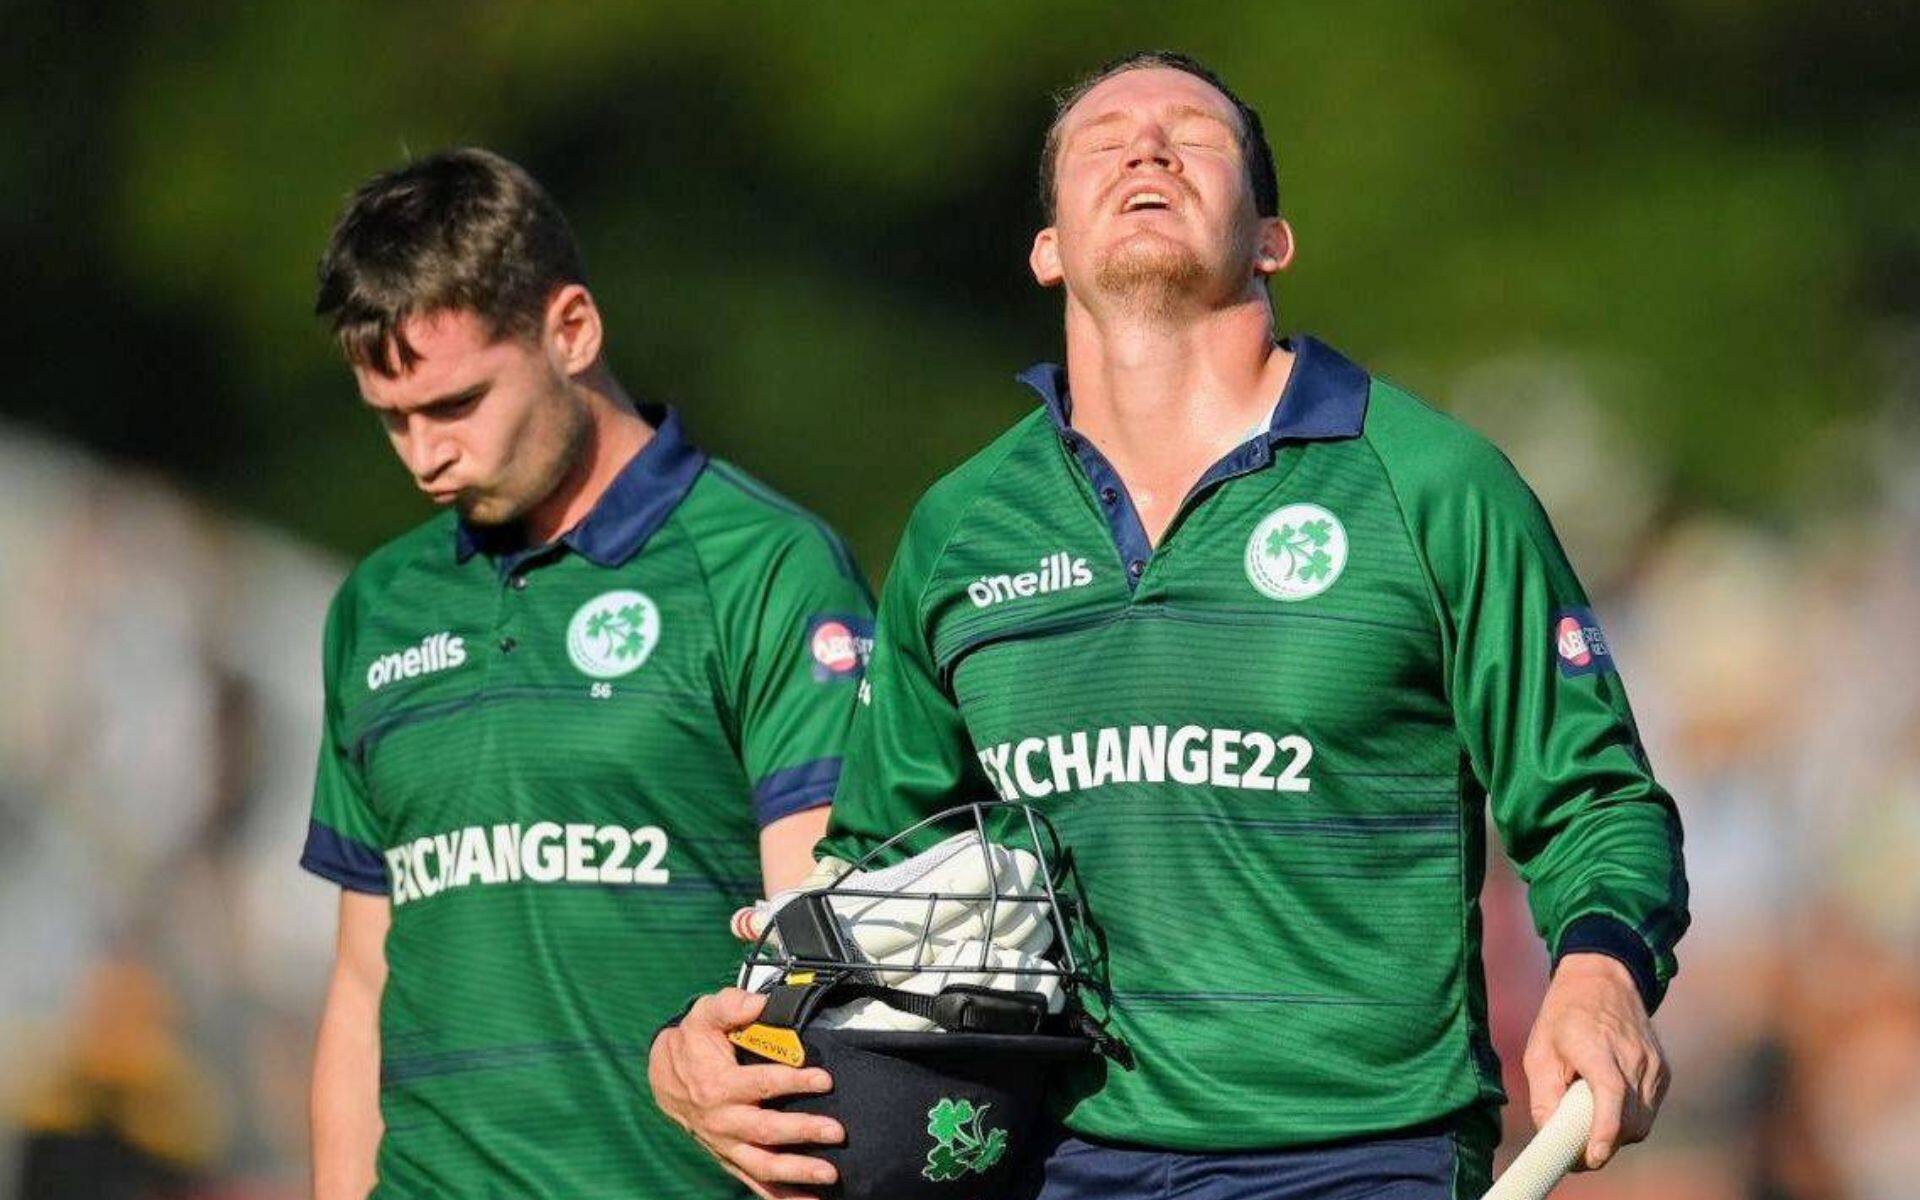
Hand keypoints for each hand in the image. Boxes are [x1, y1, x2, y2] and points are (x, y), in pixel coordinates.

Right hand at [648, 988, 843, 1198]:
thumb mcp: (704, 1014)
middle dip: (803, 1132)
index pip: (761, 1084)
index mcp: (719, 1084)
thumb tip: (759, 1003)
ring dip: (797, 1173)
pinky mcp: (730, 1157)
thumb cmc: (691, 1044)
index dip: (794, 1082)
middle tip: (837, 1132)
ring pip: (762, 1165)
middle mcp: (723, 1120)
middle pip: (766, 1131)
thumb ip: (730, 1005)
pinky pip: (755, 1183)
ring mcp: (727, 1144)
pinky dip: (780, 1196)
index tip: (825, 1079)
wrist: (664, 1077)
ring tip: (830, 1174)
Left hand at [1521, 953, 1669, 1169]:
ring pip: (1642, 1122)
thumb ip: (1544, 1096)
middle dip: (1604, 1143)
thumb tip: (1550, 1136)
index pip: (1612, 1094)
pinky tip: (1608, 1103)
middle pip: (1629, 1120)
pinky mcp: (1663, 1071)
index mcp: (1597, 1046)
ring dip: (1617, 1133)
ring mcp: (1653, 1064)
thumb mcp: (1539, 1051)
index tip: (1593, 1157)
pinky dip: (1629, 1118)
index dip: (1605, 1131)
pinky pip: (1649, 1110)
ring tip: (1589, 1116)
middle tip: (1577, 1150)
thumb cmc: (1563, 1015)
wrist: (1602, 979)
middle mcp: (1632, 1056)